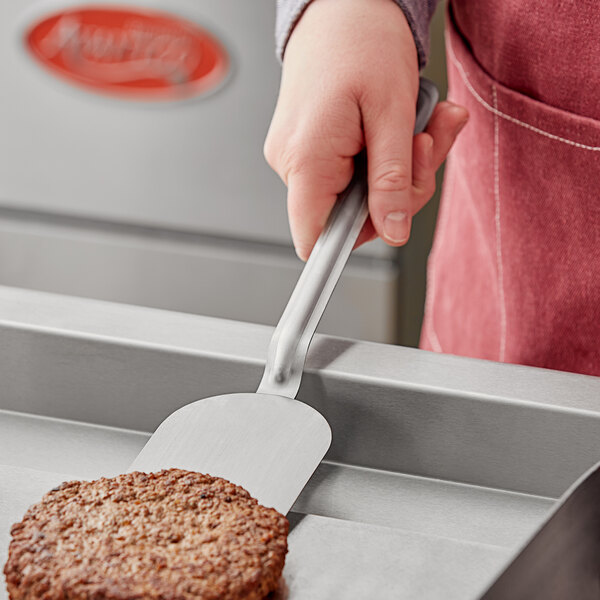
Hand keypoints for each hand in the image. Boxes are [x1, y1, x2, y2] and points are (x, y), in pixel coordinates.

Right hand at [264, 0, 467, 259]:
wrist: (342, 4)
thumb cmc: (363, 42)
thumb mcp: (393, 114)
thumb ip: (391, 181)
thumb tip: (393, 231)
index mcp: (306, 160)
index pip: (314, 238)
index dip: (344, 250)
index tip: (376, 240)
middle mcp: (292, 164)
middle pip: (349, 218)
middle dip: (399, 192)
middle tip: (424, 147)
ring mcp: (297, 157)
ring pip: (356, 195)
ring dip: (398, 170)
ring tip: (421, 125)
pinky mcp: (309, 149)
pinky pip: (349, 174)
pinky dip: (382, 158)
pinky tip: (399, 128)